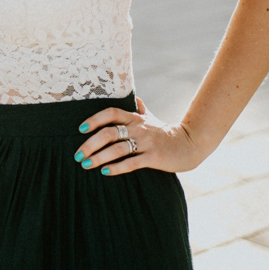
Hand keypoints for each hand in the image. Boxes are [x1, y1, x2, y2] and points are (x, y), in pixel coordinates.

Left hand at [73, 98, 209, 176]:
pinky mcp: (154, 157)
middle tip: (78, 155)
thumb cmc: (165, 133)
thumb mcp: (151, 118)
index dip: (94, 119)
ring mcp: (146, 142)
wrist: (190, 144)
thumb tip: (134, 97)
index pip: (110, 113)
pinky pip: (131, 163)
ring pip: (117, 148)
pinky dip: (116, 167)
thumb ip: (140, 109)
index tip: (80, 129)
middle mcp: (138, 128)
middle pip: (109, 132)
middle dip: (90, 144)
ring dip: (99, 157)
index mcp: (135, 118)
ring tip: (86, 165)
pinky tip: (105, 172)